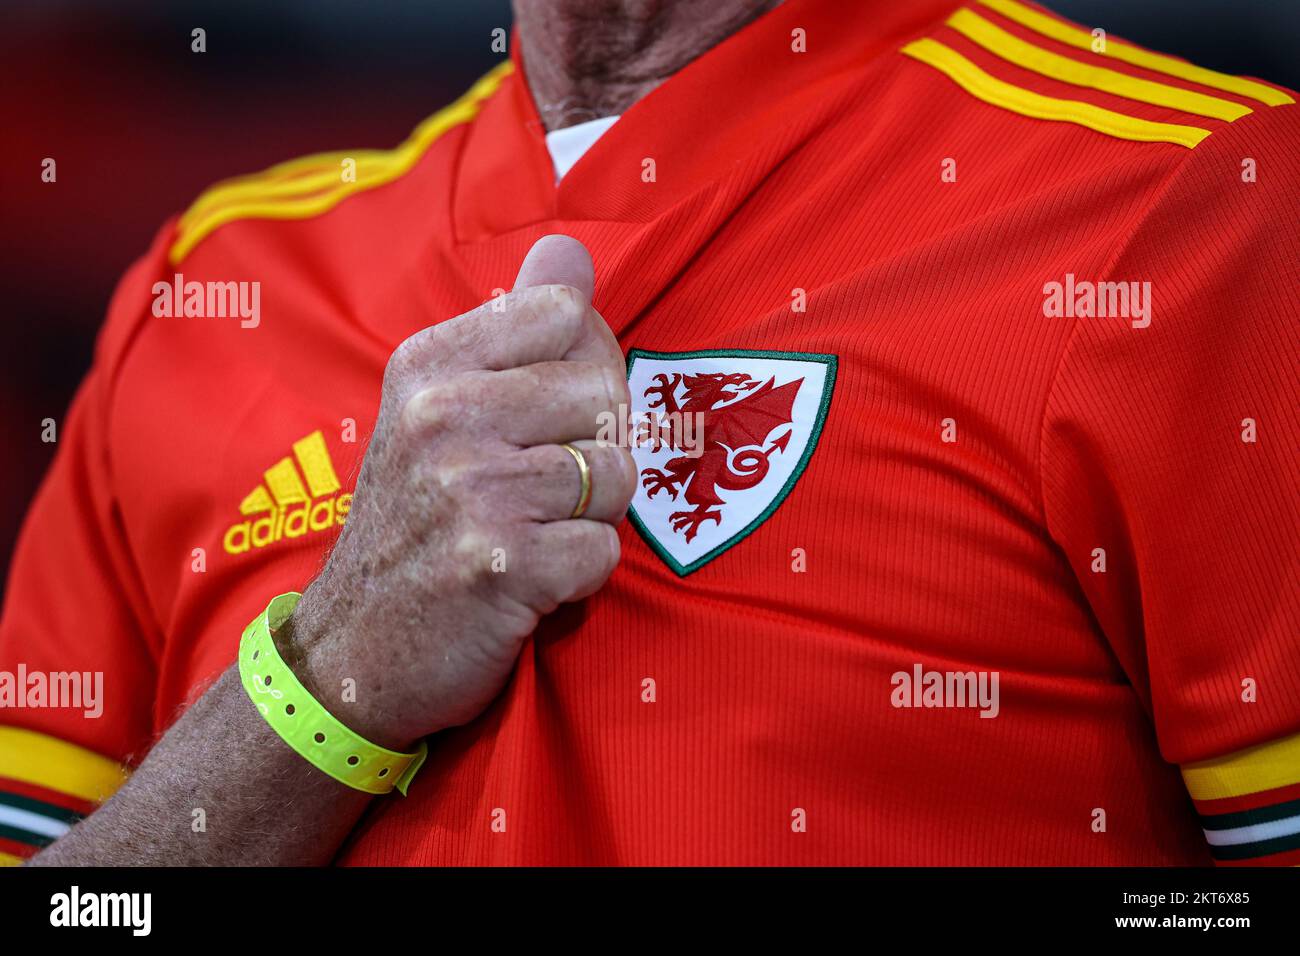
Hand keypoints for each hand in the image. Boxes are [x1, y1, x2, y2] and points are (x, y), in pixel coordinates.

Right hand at [284, 235, 634, 748]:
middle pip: (607, 393)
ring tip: (529, 531)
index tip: (546, 415)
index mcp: (429, 364)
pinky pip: (605, 551)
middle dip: (594, 449)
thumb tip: (571, 245)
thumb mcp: (435, 407)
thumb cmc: (412, 521)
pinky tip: (529, 579)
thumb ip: (513, 324)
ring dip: (588, 517)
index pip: (569, 314)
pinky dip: (580, 575)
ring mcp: (472, 489)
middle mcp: (444, 415)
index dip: (582, 368)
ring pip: (617, 475)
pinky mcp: (503, 564)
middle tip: (537, 489)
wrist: (353, 651)